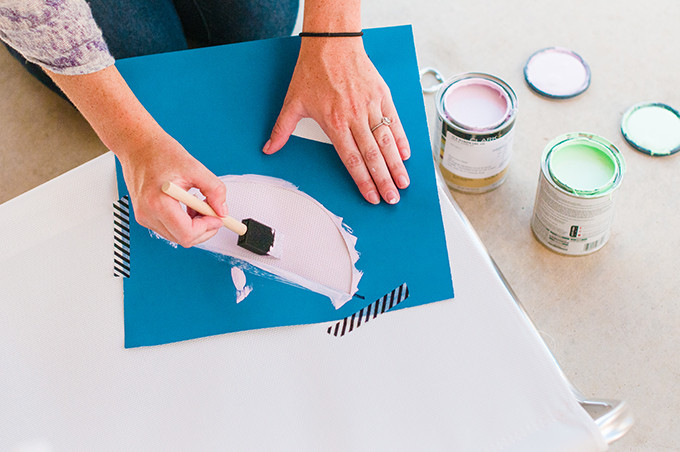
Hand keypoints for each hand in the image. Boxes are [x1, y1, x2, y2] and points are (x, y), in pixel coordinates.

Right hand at [45, 66, 226, 247]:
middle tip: (213, 213)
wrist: (137, 145)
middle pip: (183, 239)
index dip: (207, 228)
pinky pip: (169, 228)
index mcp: (158, 203)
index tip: (217, 217)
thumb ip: (214, 190)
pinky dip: (183, 222)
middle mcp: (148, 213)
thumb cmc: (159, 152)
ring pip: (177, 236)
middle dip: (203, 229)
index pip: (187, 234)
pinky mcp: (145, 215)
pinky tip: (188, 206)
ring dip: (193, 226)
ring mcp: (144, 216)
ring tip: (198, 205)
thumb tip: (222, 210)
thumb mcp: (194, 168)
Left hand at [263, 37, 410, 203]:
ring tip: (403, 183)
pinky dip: (401, 139)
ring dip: (396, 165)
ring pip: (386, 142)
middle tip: (392, 199)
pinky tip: (405, 155)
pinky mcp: (382, 95)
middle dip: (384, 180)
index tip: (371, 197)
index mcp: (334, 123)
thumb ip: (282, 129)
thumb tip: (269, 148)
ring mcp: (371, 106)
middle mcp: (355, 117)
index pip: (352, 159)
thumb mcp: (292, 102)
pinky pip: (395, 122)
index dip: (363, 181)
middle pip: (373, 156)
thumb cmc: (312, 71)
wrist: (331, 43)